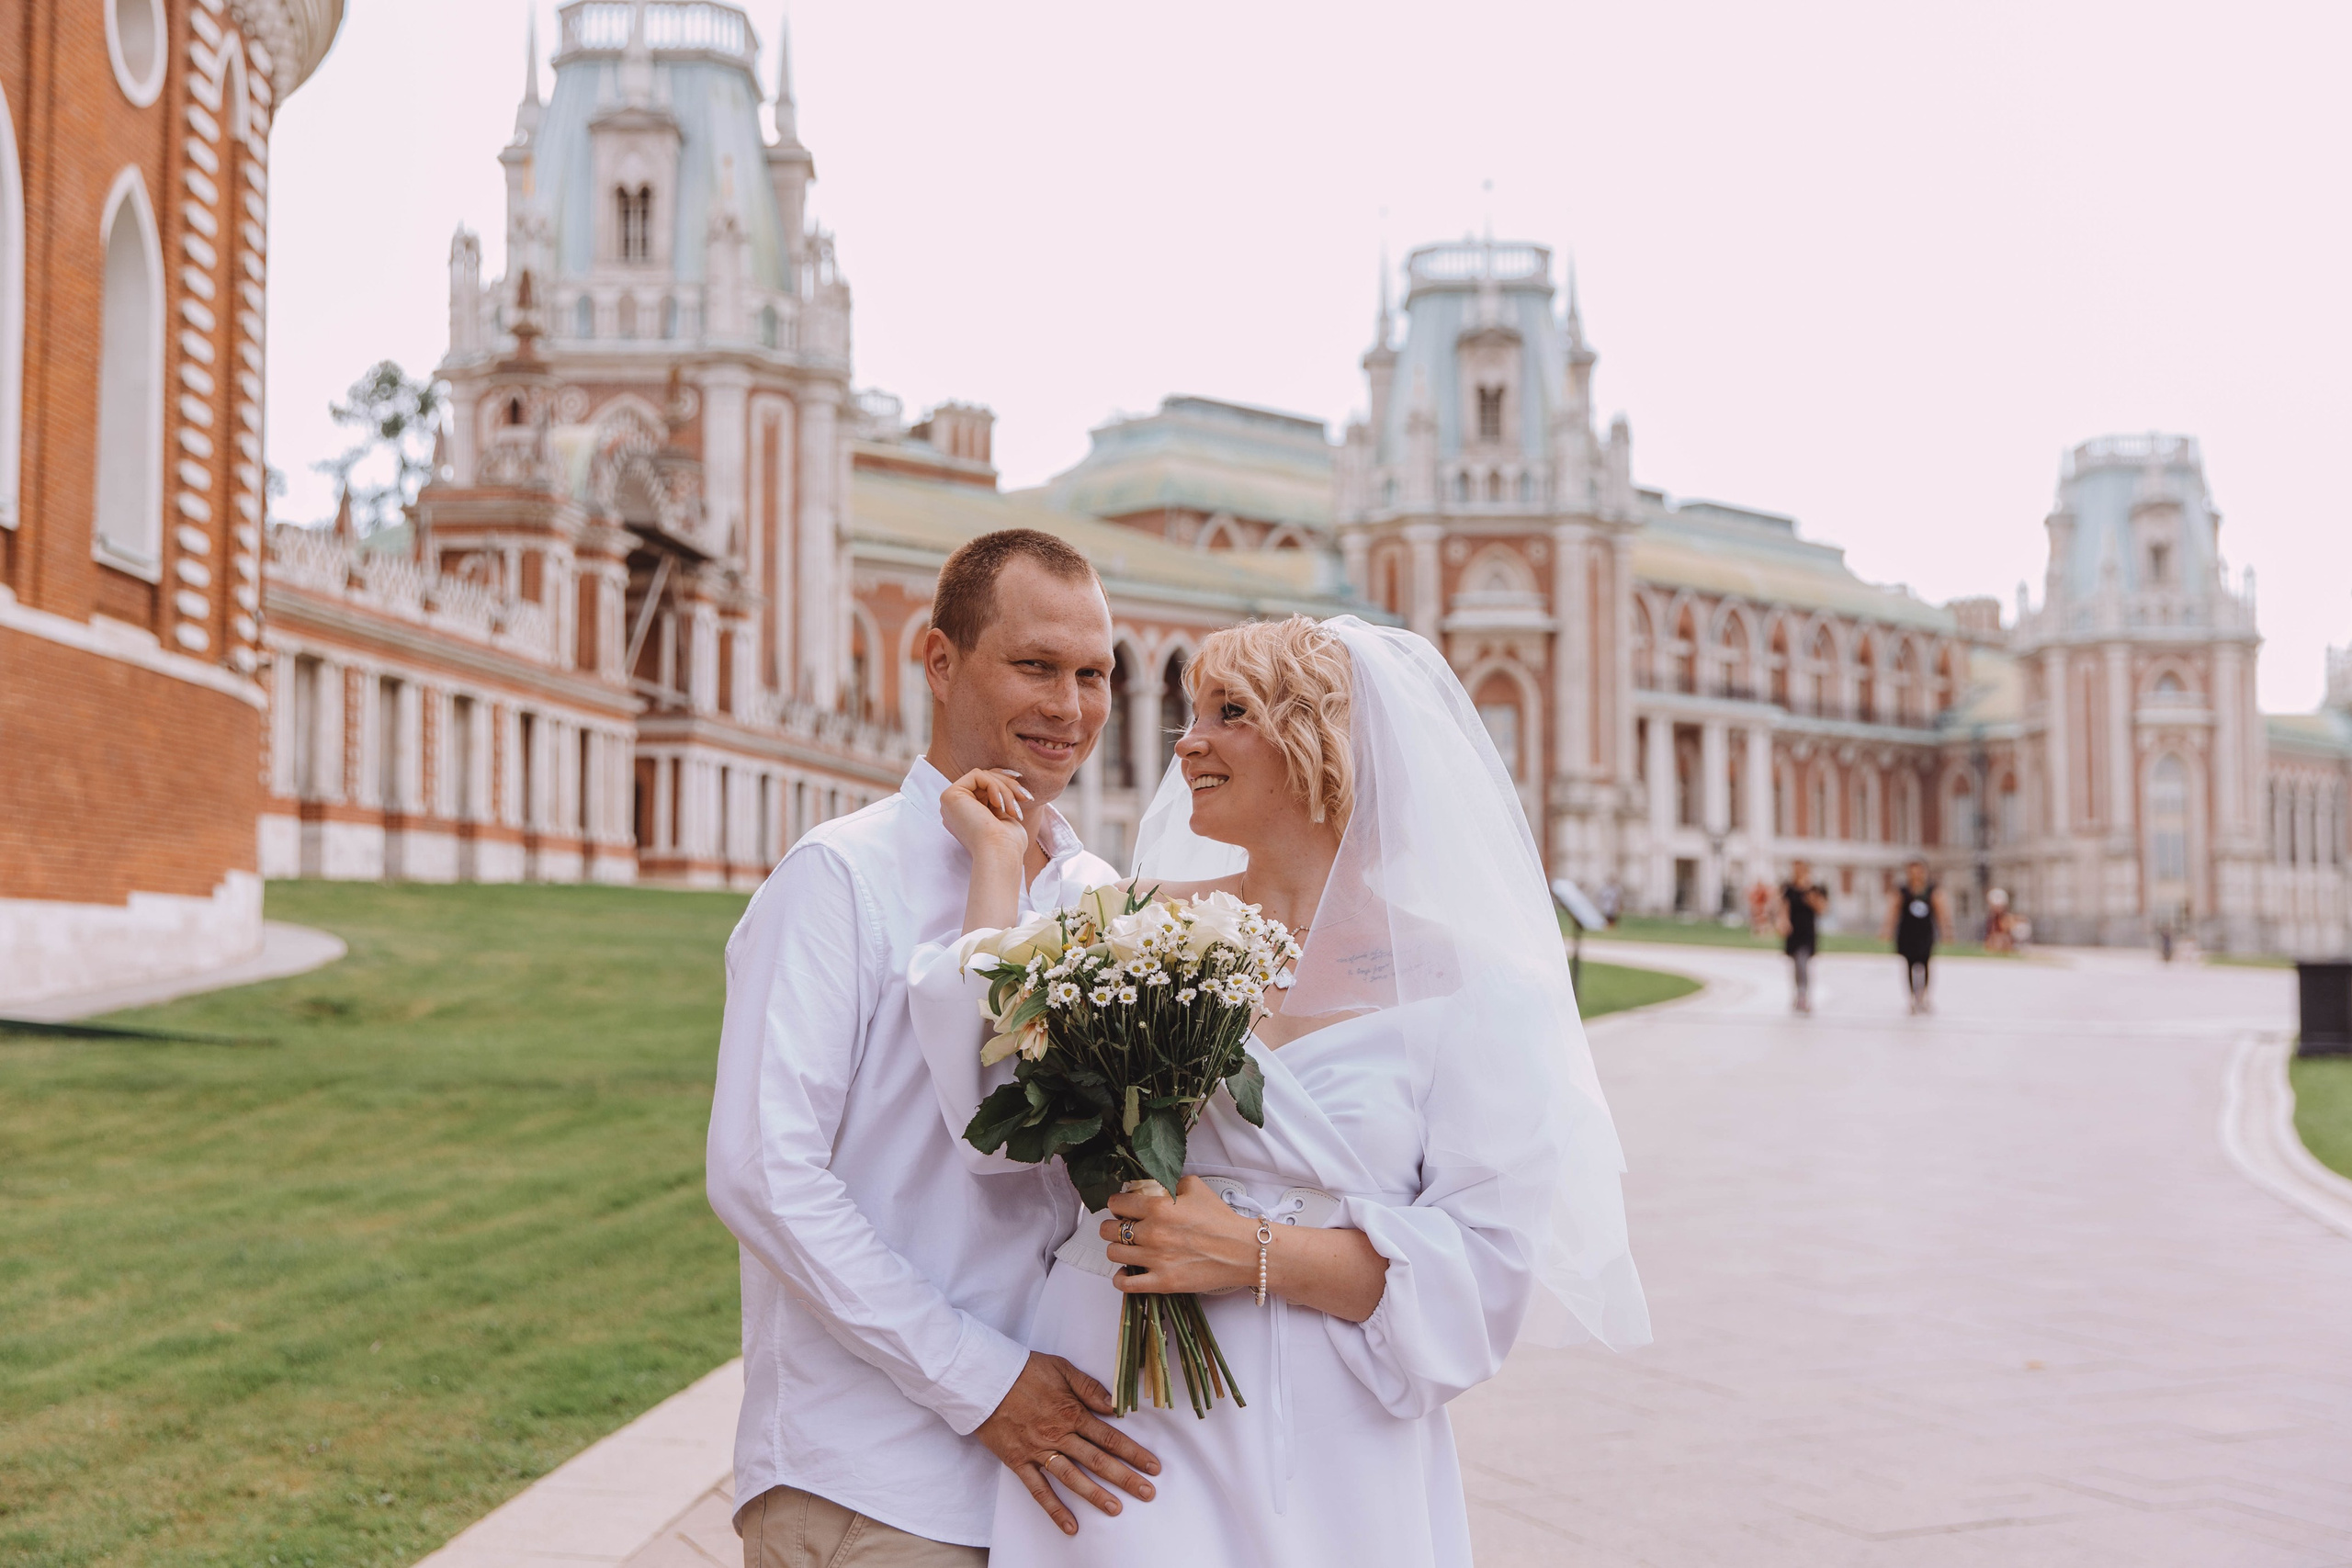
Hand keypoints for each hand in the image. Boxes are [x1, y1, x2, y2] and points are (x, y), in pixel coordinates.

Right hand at [939, 768, 1030, 866]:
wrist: (1000, 855)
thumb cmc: (1008, 843)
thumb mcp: (1005, 813)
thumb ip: (1000, 795)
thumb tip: (1008, 775)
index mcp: (967, 815)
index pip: (985, 787)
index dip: (1005, 783)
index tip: (1023, 793)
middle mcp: (955, 808)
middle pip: (984, 779)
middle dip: (1008, 785)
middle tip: (1024, 798)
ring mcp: (950, 802)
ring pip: (983, 776)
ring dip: (1005, 789)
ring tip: (1013, 808)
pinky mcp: (950, 796)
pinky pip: (977, 775)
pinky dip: (994, 786)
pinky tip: (999, 805)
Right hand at [975, 1352, 1159, 1535]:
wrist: (985, 1378)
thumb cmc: (1024, 1370)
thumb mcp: (1062, 1368)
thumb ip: (1089, 1387)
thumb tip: (1115, 1405)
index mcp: (1072, 1412)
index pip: (1109, 1436)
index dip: (1133, 1452)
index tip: (1153, 1466)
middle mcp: (1059, 1435)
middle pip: (1097, 1460)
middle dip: (1125, 1477)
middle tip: (1147, 1493)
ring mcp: (1039, 1451)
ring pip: (1072, 1477)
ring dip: (1095, 1495)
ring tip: (1116, 1509)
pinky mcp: (1019, 1462)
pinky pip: (1038, 1490)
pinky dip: (1054, 1509)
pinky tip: (1070, 1525)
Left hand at [1103, 1176, 1255, 1294]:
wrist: (1241, 1251)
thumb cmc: (1220, 1220)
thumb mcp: (1196, 1188)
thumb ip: (1171, 1184)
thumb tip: (1158, 1187)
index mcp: (1158, 1208)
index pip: (1117, 1204)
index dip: (1116, 1205)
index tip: (1121, 1208)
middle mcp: (1152, 1233)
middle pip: (1109, 1230)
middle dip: (1112, 1227)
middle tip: (1122, 1228)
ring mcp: (1155, 1259)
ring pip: (1114, 1254)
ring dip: (1117, 1249)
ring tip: (1127, 1248)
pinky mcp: (1162, 1282)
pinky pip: (1126, 1284)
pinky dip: (1120, 1278)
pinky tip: (1126, 1271)